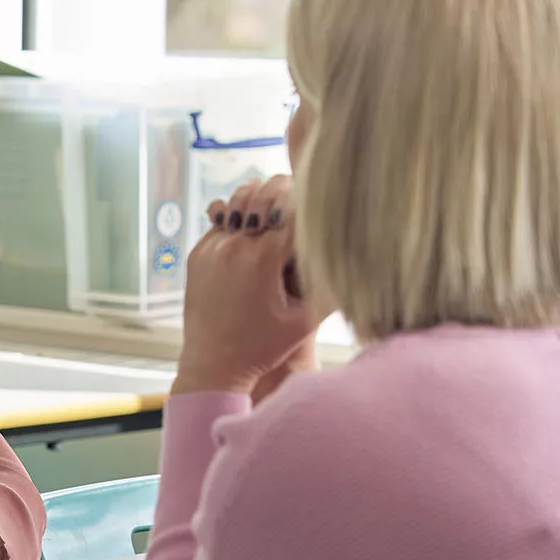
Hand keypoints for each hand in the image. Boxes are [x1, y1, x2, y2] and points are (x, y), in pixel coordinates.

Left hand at [176, 174, 318, 398]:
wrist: (213, 365)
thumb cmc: (263, 347)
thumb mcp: (307, 320)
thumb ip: (331, 283)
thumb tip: (362, 257)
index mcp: (263, 259)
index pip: (295, 208)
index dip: (314, 203)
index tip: (326, 205)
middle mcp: (234, 247)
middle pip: (266, 194)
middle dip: (288, 193)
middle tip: (305, 196)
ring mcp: (211, 248)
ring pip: (240, 199)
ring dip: (261, 199)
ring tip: (280, 207)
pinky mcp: (197, 254)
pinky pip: (222, 219)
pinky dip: (240, 216)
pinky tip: (256, 225)